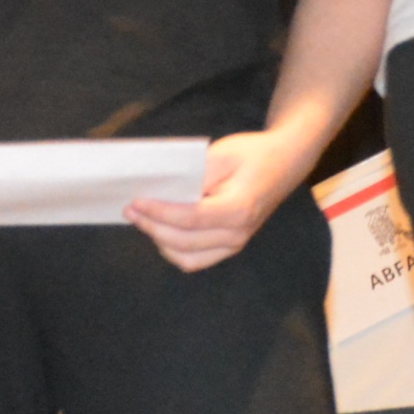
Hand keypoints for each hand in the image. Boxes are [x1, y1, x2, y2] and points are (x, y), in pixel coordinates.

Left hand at [128, 128, 315, 272]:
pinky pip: (195, 260)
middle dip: (152, 225)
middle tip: (130, 209)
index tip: (135, 201)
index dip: (159, 212)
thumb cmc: (253, 154)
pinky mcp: (229, 247)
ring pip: (186, 257)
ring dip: (160, 240)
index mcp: (238, 209)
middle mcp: (236, 234)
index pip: (190, 218)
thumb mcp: (222, 154)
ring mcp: (234, 245)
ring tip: (142, 219)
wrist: (284, 164)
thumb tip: (160, 188)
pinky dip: (173, 249)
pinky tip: (160, 229)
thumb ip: (193, 174)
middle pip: (183, 241)